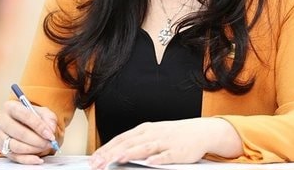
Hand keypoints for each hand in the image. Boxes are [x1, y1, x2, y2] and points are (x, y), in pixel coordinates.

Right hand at [0, 100, 58, 163]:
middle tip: (49, 143)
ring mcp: (0, 136)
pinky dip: (28, 160)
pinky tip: (38, 159)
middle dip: (37, 140)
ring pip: (16, 146)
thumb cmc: (31, 116)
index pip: (25, 115)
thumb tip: (50, 130)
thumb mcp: (43, 112)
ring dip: (33, 149)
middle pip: (19, 133)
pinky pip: (15, 157)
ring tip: (45, 147)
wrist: (22, 123)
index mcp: (11, 107)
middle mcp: (2, 121)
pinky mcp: (2, 149)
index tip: (49, 134)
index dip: (38, 126)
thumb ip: (49, 119)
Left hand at [89, 118, 241, 169]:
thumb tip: (115, 152)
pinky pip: (166, 155)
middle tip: (98, 163)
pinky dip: (157, 159)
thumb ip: (136, 143)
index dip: (106, 149)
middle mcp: (152, 134)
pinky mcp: (178, 151)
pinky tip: (149, 163)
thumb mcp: (152, 134)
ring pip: (145, 148)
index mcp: (144, 130)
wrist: (200, 131)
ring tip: (118, 159)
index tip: (94, 159)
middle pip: (129, 143)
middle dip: (112, 154)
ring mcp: (165, 142)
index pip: (121, 139)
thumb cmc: (173, 135)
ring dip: (131, 153)